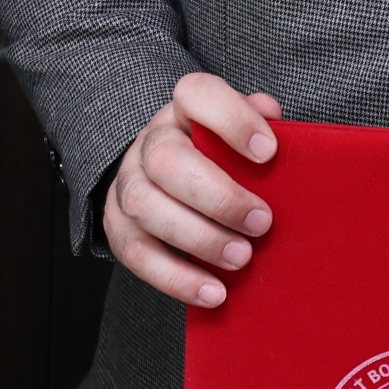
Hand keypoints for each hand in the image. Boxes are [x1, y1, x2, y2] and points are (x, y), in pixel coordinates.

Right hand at [102, 72, 286, 310]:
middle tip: (262, 223)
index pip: (196, 94)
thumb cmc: (220, 159)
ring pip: (146, 208)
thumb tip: (270, 112)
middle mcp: (149, 143)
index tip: (269, 152)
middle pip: (166, 160)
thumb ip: (256, 122)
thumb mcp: (239, 135)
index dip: (231, 119)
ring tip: (241, 259)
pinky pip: (137, 255)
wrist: (167, 179)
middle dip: (218, 196)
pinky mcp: (118, 227)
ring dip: (198, 238)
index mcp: (183, 112)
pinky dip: (177, 279)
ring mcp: (127, 185)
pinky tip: (215, 293)